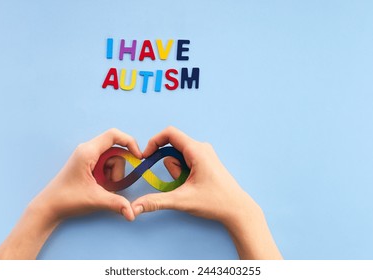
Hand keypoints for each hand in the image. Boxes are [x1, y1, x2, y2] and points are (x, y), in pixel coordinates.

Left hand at [0, 128, 141, 258]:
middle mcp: (88, 150)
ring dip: (113, 175)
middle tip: (109, 185)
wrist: (48, 207)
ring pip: (112, 160)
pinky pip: (106, 166)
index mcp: (88, 151)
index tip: (138, 156)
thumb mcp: (95, 200)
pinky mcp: (87, 164)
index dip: (129, 142)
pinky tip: (99, 187)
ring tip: (101, 188)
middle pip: (116, 151)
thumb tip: (133, 213)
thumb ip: (117, 203)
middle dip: (118, 170)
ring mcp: (87, 156)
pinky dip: (107, 177)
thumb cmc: (67, 199)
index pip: (114, 135)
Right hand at [131, 126, 281, 258]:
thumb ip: (156, 201)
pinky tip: (194, 186)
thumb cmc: (215, 202)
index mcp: (197, 150)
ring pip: (179, 156)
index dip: (153, 142)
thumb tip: (134, 206)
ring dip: (178, 172)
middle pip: (173, 148)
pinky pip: (187, 161)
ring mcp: (205, 154)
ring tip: (190, 187)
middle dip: (171, 167)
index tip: (146, 157)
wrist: (238, 210)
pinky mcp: (206, 161)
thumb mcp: (182, 201)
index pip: (169, 133)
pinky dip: (183, 173)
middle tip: (180, 183)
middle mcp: (201, 147)